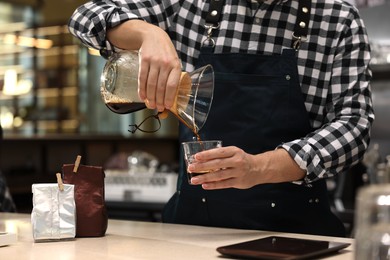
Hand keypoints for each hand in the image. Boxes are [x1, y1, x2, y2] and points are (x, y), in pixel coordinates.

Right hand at [137, 23, 181, 111]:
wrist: (154, 36)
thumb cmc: (166, 53)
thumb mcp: (174, 62)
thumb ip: (173, 76)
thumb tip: (170, 96)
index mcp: (175, 65)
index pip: (172, 85)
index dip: (169, 97)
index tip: (167, 106)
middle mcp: (165, 63)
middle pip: (161, 86)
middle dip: (159, 100)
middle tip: (158, 108)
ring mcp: (154, 61)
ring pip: (151, 84)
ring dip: (150, 97)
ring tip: (151, 104)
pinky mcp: (144, 60)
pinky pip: (142, 78)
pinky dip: (141, 89)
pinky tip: (142, 96)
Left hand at [188, 147, 305, 189]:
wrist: (259, 169)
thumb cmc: (242, 159)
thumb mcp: (234, 153)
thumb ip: (221, 155)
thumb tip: (201, 159)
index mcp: (235, 152)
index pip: (219, 152)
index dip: (207, 154)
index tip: (196, 157)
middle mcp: (237, 161)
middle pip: (217, 164)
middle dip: (202, 166)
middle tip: (191, 168)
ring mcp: (238, 173)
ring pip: (219, 175)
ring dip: (205, 178)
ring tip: (194, 179)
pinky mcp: (238, 182)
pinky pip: (223, 184)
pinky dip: (213, 185)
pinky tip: (204, 185)